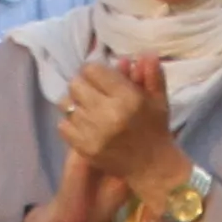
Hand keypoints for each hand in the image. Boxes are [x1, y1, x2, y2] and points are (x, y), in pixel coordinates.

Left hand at [58, 53, 189, 199]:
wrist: (152, 167)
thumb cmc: (155, 129)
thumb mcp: (158, 99)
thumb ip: (151, 75)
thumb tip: (144, 54)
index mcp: (127, 98)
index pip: (92, 70)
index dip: (94, 71)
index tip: (100, 77)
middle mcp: (108, 113)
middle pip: (76, 85)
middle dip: (83, 85)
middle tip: (92, 92)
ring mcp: (93, 132)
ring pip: (67, 104)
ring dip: (75, 103)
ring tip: (87, 108)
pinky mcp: (84, 148)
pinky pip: (63, 125)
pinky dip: (71, 122)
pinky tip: (84, 124)